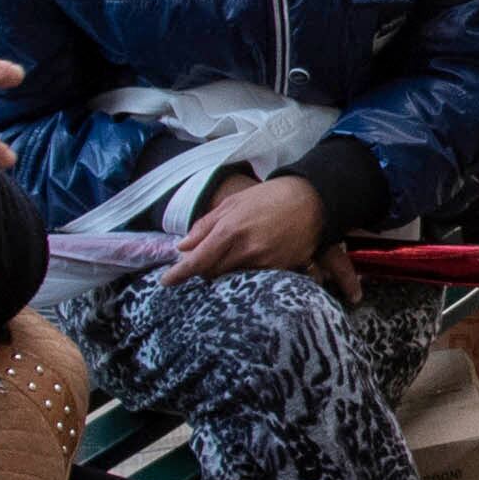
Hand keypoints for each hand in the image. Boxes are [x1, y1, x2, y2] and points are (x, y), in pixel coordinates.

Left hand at [167, 169, 335, 282]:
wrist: (312, 201)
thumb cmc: (270, 198)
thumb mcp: (233, 203)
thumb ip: (205, 225)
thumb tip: (183, 246)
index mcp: (230, 230)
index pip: (197, 261)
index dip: (179, 274)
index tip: (166, 281)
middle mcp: (245, 249)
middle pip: (212, 274)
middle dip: (204, 271)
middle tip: (205, 261)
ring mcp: (264, 262)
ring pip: (232, 278)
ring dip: (225, 272)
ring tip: (231, 257)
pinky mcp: (280, 269)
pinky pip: (254, 278)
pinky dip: (246, 273)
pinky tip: (251, 260)